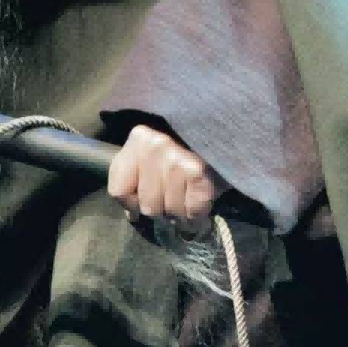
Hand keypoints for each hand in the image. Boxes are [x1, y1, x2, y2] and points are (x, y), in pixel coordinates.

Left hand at [106, 123, 224, 233]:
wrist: (228, 132)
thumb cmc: (187, 145)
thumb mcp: (153, 152)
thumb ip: (135, 177)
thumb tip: (132, 214)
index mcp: (139, 139)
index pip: (118, 190)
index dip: (131, 203)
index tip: (143, 199)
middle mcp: (155, 146)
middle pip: (147, 206)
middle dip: (161, 208)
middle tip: (174, 195)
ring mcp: (177, 160)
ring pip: (170, 212)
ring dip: (181, 212)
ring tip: (188, 195)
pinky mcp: (199, 173)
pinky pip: (191, 213)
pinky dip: (197, 214)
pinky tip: (200, 199)